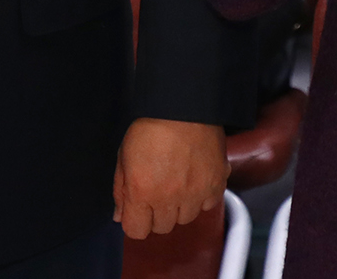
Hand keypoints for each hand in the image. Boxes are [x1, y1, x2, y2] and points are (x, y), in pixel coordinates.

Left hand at [114, 118, 225, 239]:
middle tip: (159, 190)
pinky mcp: (216, 183)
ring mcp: (195, 193)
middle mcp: (168, 198)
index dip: (136, 220)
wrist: (184, 104)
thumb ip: (121, 190)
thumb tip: (120, 216)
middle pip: (162, 228)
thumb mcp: (124, 156)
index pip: (136, 231)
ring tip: (180, 182)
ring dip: (181, 206)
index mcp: (141, 192)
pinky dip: (203, 196)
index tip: (139, 208)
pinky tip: (197, 179)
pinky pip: (209, 205)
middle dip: (157, 213)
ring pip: (186, 218)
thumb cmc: (150, 126)